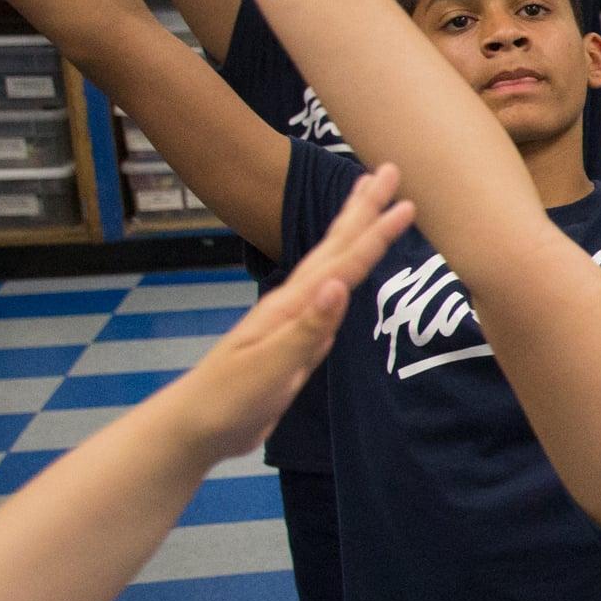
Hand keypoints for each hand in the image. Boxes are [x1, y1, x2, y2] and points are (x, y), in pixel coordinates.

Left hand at [157, 165, 414, 461]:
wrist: (194, 427)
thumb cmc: (228, 401)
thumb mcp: (269, 367)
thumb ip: (307, 329)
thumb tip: (340, 285)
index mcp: (290, 307)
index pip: (342, 263)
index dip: (375, 235)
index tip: (406, 204)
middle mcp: (293, 304)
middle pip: (335, 248)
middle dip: (363, 210)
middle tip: (388, 172)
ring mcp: (294, 321)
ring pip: (333, 267)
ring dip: (354, 234)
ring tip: (372, 205)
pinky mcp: (295, 342)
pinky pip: (331, 297)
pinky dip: (345, 275)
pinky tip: (348, 274)